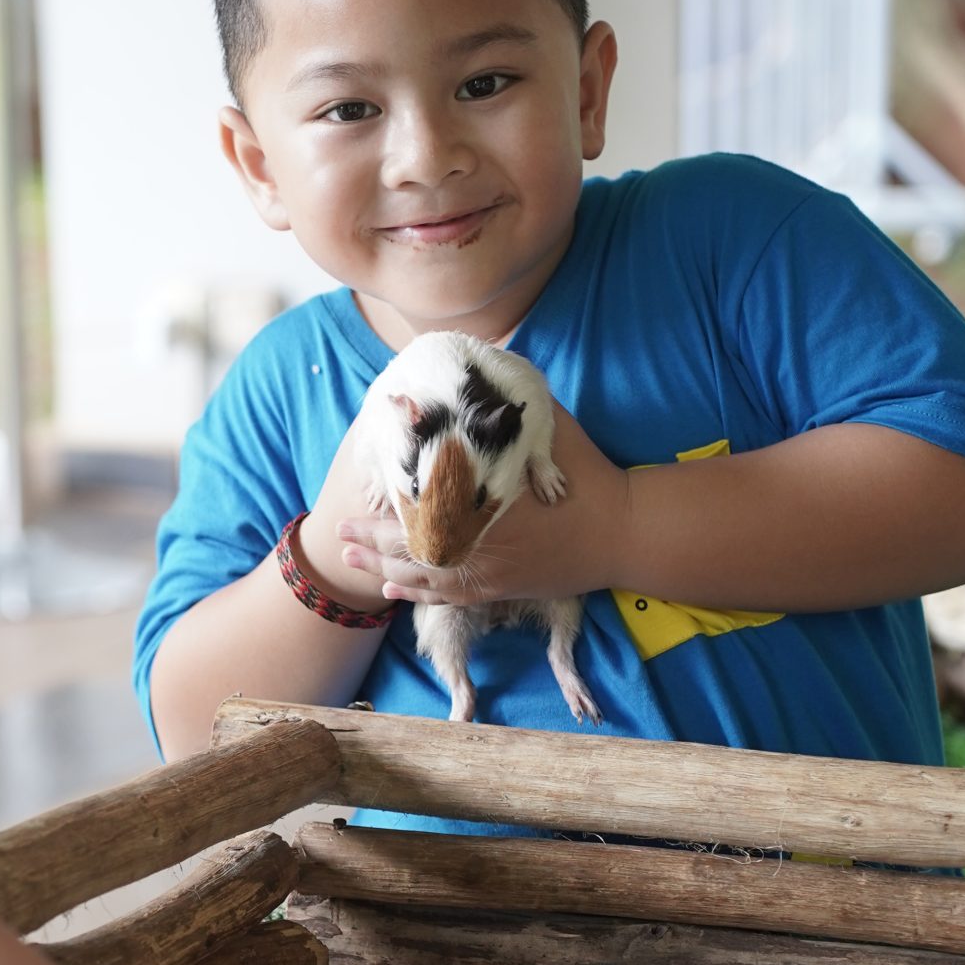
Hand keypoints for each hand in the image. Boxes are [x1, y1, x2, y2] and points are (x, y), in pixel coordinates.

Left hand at [335, 405, 632, 606]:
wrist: (625, 532)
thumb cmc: (587, 474)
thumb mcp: (549, 425)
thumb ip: (508, 406)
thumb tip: (481, 367)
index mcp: (478, 502)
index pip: (415, 502)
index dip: (381, 499)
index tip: (355, 492)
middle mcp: (474, 542)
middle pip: (405, 544)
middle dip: (368, 537)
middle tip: (338, 528)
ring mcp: (485, 573)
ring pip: (418, 576)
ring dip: (381, 566)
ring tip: (351, 557)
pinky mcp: (498, 590)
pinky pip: (444, 598)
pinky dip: (414, 593)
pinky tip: (392, 588)